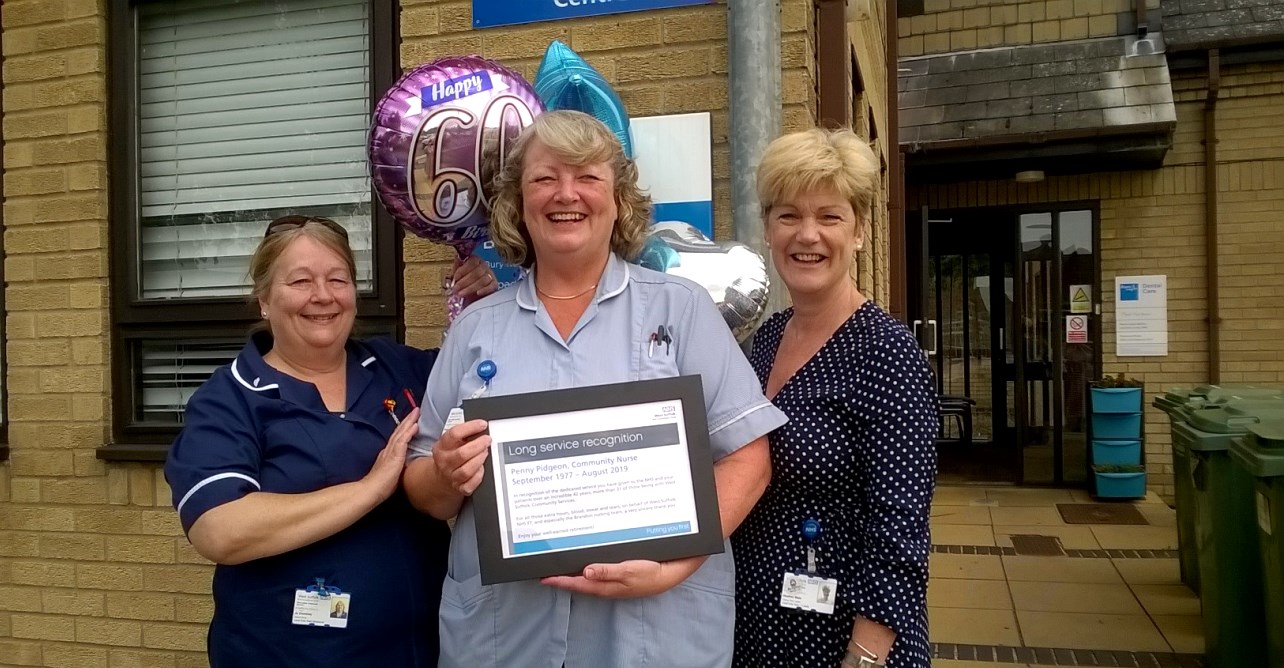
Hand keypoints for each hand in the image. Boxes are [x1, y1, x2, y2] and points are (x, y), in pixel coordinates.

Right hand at [363, 407, 419, 503]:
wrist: (372, 489)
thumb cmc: (381, 486)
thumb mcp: (392, 474)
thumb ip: (397, 468)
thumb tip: (405, 468)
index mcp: (388, 454)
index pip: (398, 438)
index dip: (404, 429)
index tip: (411, 422)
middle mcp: (388, 450)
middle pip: (399, 431)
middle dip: (407, 421)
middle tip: (415, 411)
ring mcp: (391, 451)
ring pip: (401, 432)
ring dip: (409, 422)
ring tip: (416, 412)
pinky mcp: (394, 455)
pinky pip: (403, 440)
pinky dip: (409, 432)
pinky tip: (415, 425)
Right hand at [431, 419, 490, 495]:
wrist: (442, 477)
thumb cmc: (451, 455)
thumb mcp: (452, 442)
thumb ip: (464, 434)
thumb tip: (481, 426)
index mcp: (441, 447)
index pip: (454, 434)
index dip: (471, 427)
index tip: (482, 424)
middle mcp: (445, 462)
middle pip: (462, 454)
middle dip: (479, 445)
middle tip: (487, 440)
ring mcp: (451, 476)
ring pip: (467, 470)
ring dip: (479, 459)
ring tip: (485, 452)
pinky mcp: (460, 488)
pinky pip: (471, 483)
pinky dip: (479, 475)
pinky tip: (481, 468)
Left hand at [449, 256, 497, 303]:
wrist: (473, 292)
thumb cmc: (465, 281)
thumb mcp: (459, 274)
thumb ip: (456, 271)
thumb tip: (453, 273)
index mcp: (475, 260)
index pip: (472, 262)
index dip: (463, 270)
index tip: (455, 278)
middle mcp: (484, 266)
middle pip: (476, 272)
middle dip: (464, 282)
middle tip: (456, 289)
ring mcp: (490, 275)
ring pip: (482, 280)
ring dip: (470, 288)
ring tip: (461, 294)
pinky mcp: (494, 284)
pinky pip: (491, 286)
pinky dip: (484, 290)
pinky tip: (477, 293)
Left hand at [540, 556, 705, 598]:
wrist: (671, 573)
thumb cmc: (651, 572)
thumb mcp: (629, 570)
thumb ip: (607, 570)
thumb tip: (585, 572)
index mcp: (606, 586)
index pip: (577, 583)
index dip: (560, 581)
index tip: (543, 577)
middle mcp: (606, 585)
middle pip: (579, 582)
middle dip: (562, 577)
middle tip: (546, 571)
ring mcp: (613, 582)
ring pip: (587, 578)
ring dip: (574, 573)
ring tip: (560, 568)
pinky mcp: (619, 577)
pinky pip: (598, 573)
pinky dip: (587, 569)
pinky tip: (585, 564)